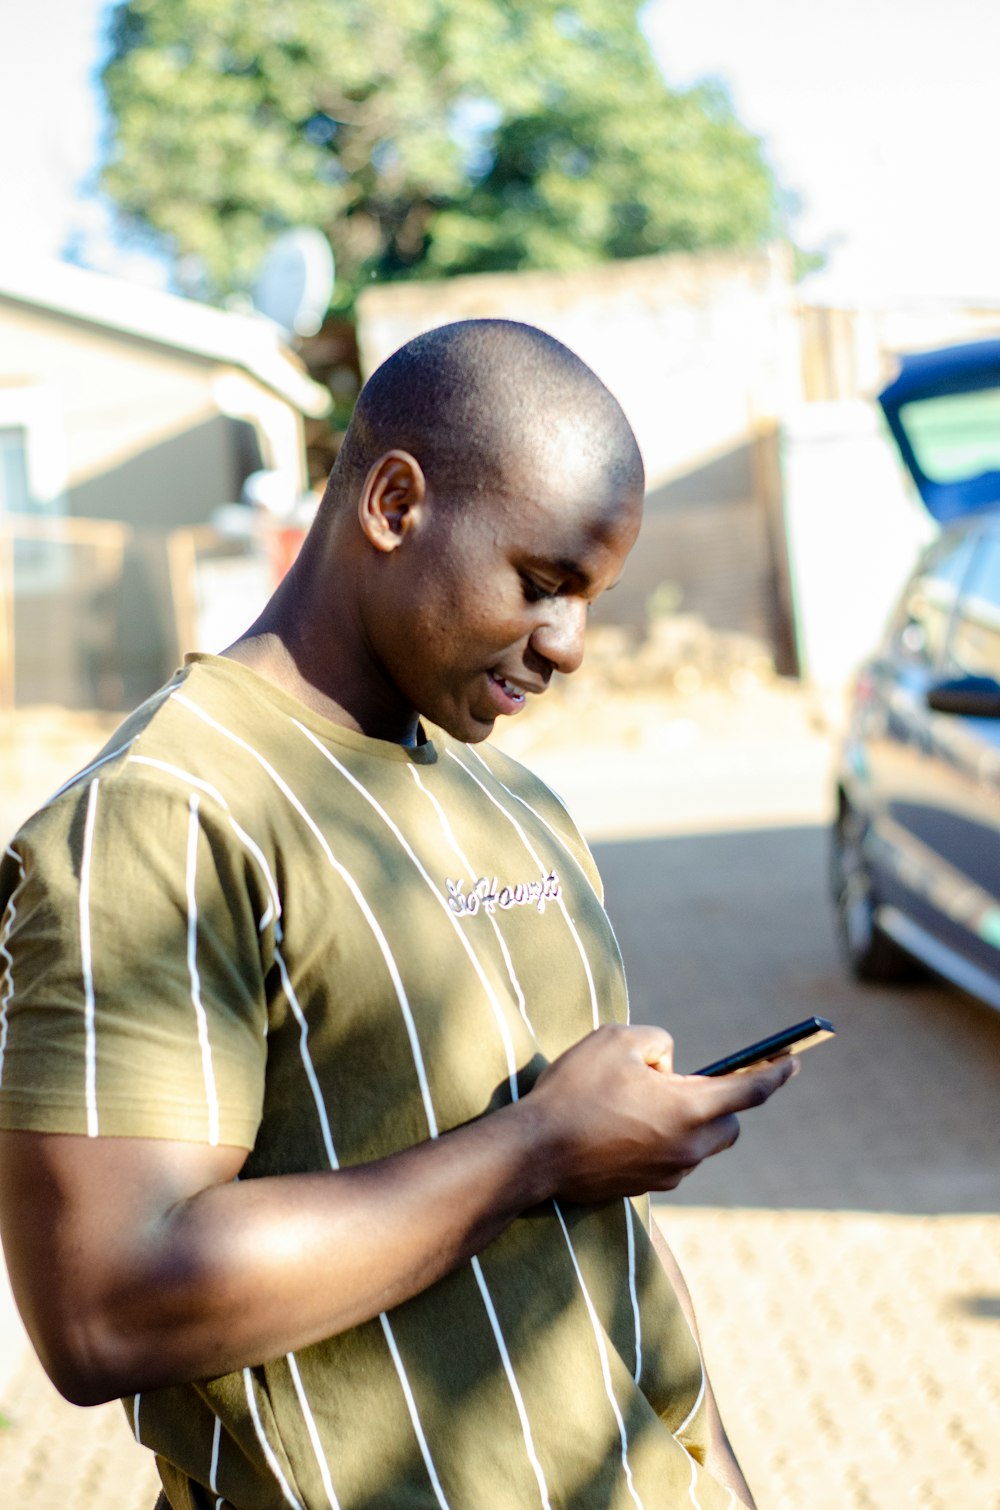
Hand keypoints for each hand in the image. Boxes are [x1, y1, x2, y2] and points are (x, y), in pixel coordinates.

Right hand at [528, 1024, 795, 1203]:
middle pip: (730, 1124)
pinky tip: (624, 1126)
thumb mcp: (617, 1039)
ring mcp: (668, 1172)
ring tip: (642, 1102)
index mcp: (690, 1108)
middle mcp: (689, 1147)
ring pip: (699, 1144)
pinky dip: (664, 1141)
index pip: (751, 1090)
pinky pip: (671, 1159)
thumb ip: (658, 1041)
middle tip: (689, 1081)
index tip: (793, 1061)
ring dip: (688, 1122)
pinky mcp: (645, 1187)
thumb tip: (668, 1065)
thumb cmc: (576, 1090)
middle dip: (723, 1102)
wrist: (535, 1152)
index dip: (776, 1072)